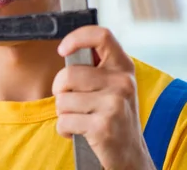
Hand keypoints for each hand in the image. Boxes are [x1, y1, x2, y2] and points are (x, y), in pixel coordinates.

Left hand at [53, 26, 154, 169]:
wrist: (129, 153)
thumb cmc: (112, 114)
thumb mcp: (112, 85)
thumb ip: (94, 67)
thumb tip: (66, 51)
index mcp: (123, 66)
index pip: (101, 36)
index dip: (77, 37)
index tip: (62, 50)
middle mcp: (122, 82)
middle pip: (68, 74)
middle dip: (59, 90)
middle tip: (70, 100)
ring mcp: (114, 104)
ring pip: (62, 100)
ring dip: (63, 112)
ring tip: (80, 117)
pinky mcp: (103, 126)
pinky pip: (64, 121)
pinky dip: (64, 129)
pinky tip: (78, 131)